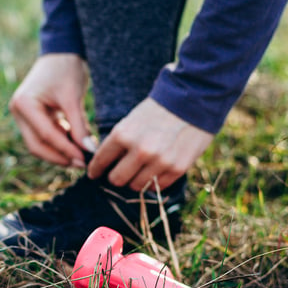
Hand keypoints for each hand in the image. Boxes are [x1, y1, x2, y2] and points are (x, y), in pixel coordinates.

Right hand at [9, 53, 94, 167]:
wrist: (61, 51)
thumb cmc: (66, 69)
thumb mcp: (73, 98)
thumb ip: (80, 127)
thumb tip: (89, 151)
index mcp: (24, 104)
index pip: (46, 135)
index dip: (66, 150)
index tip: (85, 159)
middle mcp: (18, 112)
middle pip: (37, 145)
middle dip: (59, 157)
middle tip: (82, 164)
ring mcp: (23, 115)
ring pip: (40, 144)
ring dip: (60, 152)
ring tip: (82, 156)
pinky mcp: (32, 117)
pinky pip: (45, 136)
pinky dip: (60, 142)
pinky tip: (77, 146)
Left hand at [88, 98, 212, 190]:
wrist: (193, 100)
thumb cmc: (158, 110)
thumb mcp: (131, 120)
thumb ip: (119, 142)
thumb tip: (106, 164)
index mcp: (123, 134)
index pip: (101, 161)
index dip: (95, 169)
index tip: (94, 174)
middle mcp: (140, 150)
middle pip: (117, 179)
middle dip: (116, 177)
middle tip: (119, 173)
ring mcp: (159, 161)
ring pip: (137, 186)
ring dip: (135, 181)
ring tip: (139, 171)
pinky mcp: (177, 168)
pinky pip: (157, 187)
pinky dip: (154, 181)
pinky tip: (155, 171)